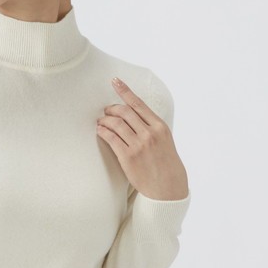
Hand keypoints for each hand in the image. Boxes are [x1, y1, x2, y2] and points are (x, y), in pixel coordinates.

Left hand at [96, 77, 188, 200]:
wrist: (167, 186)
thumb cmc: (165, 162)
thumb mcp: (165, 140)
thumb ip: (151, 126)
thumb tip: (133, 114)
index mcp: (160, 126)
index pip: (139, 104)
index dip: (125, 91)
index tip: (115, 81)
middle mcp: (149, 133)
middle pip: (124, 112)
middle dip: (112, 108)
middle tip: (106, 110)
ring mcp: (138, 145)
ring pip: (116, 124)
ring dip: (105, 120)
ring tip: (101, 121)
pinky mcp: (128, 157)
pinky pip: (111, 138)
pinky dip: (103, 131)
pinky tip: (100, 130)